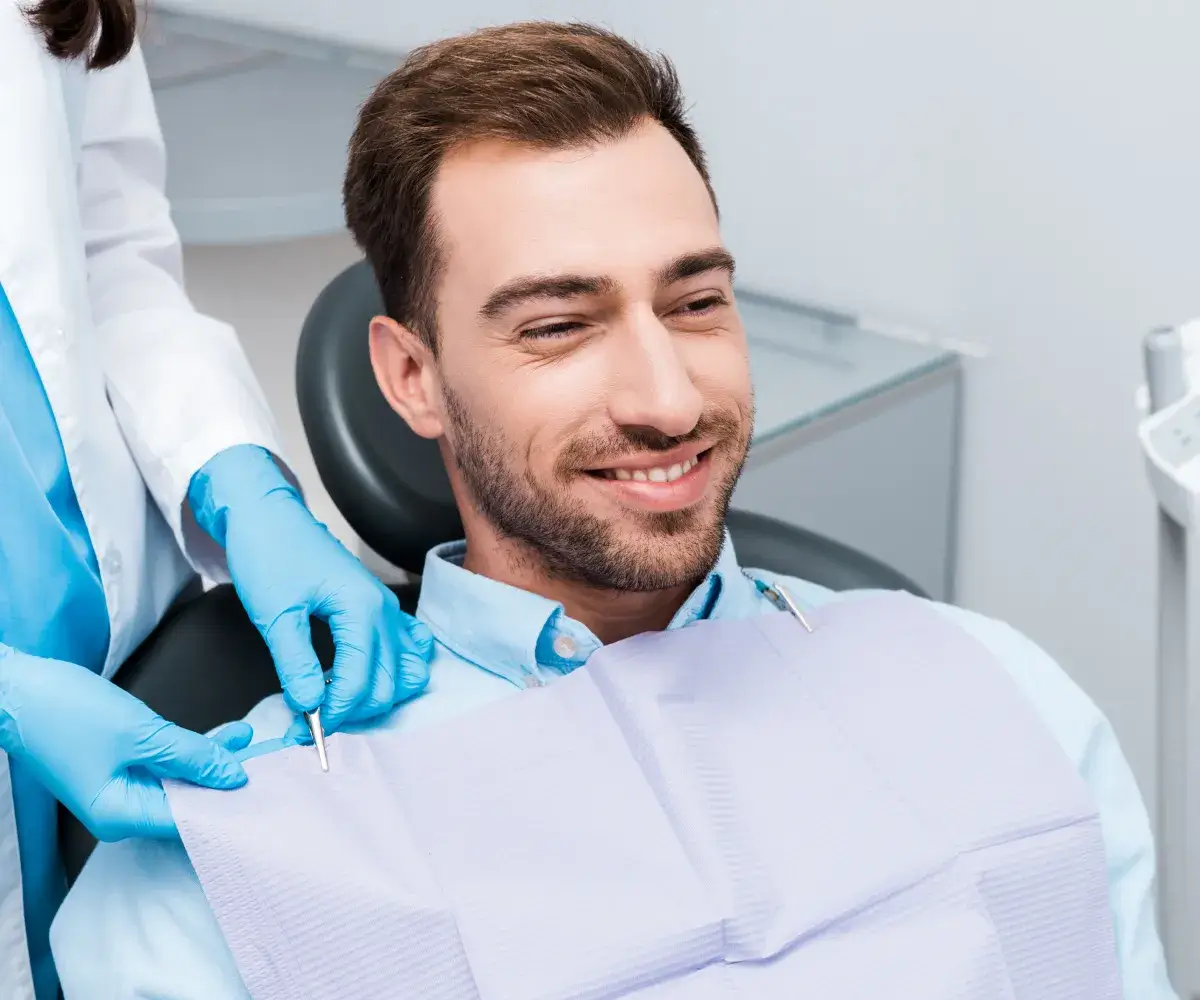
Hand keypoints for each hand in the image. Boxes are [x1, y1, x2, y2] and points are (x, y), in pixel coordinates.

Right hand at [0, 646, 251, 840]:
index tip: (270, 790)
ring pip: (182, 781)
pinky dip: (193, 751)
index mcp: (120, 815)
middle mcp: (121, 811)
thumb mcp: (140, 732)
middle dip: (228, 780)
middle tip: (272, 762)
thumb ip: (191, 755)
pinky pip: (167, 765)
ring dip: (214, 759)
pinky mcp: (120, 767)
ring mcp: (120, 790)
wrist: (16, 689)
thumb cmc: (66, 712)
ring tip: (252, 739)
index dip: (230, 805)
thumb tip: (234, 776)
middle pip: (189, 802)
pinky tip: (226, 737)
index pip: (190, 821)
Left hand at [190, 445, 433, 736]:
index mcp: (361, 609)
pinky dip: (396, 670)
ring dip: (377, 696)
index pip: (359, 680)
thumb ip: (295, 663)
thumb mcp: (275, 613)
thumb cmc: (269, 554)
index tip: (304, 730)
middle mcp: (384, 611)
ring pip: (406, 672)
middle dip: (353, 711)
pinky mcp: (382, 609)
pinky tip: (364, 676)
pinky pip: (410, 648)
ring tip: (338, 702)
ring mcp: (388, 609)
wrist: (268, 516)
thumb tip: (308, 706)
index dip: (335, 713)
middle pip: (388, 684)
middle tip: (310, 723)